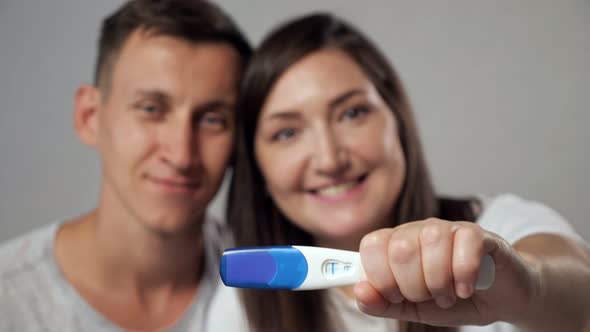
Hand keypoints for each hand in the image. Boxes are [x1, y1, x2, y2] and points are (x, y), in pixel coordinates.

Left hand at [354, 218, 538, 325]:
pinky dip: (464, 274)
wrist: (500, 298)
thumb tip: (359, 292)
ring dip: (439, 282)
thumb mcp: (412, 308)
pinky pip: (466, 244)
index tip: (395, 295)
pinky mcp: (480, 235)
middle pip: (401, 248)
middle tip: (426, 297)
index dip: (379, 276)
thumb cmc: (452, 299)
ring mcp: (450, 229)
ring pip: (432, 243)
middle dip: (412, 286)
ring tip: (447, 295)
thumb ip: (383, 303)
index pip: (371, 245)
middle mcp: (420, 230)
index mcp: (397, 244)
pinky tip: (466, 288)